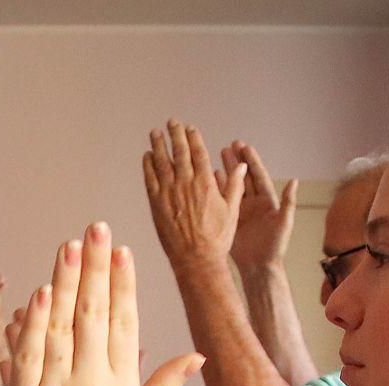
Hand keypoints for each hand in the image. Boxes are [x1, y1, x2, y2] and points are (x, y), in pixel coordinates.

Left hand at [1, 223, 202, 385]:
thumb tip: (198, 357)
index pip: (125, 324)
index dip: (123, 285)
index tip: (121, 251)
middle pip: (95, 316)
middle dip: (95, 269)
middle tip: (94, 228)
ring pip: (61, 329)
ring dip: (65, 285)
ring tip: (68, 247)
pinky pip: (30, 358)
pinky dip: (35, 326)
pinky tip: (41, 294)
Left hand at [142, 120, 246, 273]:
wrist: (196, 259)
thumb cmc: (217, 238)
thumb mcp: (232, 210)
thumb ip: (234, 185)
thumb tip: (241, 165)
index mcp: (206, 183)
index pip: (198, 152)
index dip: (193, 138)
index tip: (190, 128)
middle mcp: (186, 183)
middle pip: (179, 152)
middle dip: (175, 134)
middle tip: (171, 122)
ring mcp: (169, 193)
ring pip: (162, 162)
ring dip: (158, 144)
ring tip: (155, 132)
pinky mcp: (156, 204)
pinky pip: (150, 179)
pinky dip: (148, 166)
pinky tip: (147, 156)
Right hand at [224, 141, 297, 269]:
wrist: (260, 267)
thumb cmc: (275, 247)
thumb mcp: (284, 223)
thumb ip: (288, 202)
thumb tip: (294, 181)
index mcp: (267, 201)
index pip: (258, 175)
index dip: (251, 160)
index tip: (244, 146)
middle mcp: (254, 203)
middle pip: (244, 176)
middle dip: (237, 160)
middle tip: (229, 145)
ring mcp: (242, 211)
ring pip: (233, 186)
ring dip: (226, 171)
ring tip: (218, 155)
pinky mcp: (231, 219)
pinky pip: (224, 200)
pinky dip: (218, 188)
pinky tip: (211, 177)